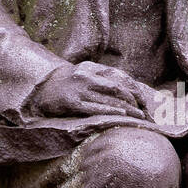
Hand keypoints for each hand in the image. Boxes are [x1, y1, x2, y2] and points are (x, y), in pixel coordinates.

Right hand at [34, 61, 154, 119]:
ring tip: (139, 118)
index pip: (121, 78)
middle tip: (145, 113)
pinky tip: (121, 116)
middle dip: (134, 102)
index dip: (135, 90)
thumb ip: (103, 78)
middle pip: (118, 89)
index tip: (144, 102)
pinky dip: (111, 112)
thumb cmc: (69, 83)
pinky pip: (95, 108)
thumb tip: (127, 90)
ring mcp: (80, 90)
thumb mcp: (85, 73)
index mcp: (93, 69)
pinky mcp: (73, 103)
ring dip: (127, 110)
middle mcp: (88, 77)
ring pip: (109, 99)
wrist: (42, 88)